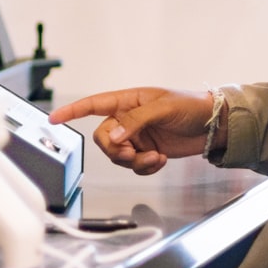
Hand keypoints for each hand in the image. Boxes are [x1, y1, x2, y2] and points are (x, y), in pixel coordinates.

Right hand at [48, 88, 216, 174]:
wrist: (213, 126)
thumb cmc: (190, 107)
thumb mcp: (162, 109)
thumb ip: (135, 122)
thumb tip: (114, 137)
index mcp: (127, 101)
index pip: (93, 104)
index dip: (72, 111)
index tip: (54, 118)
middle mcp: (127, 119)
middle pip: (103, 138)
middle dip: (116, 149)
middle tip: (132, 153)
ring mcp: (136, 136)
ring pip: (117, 155)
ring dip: (134, 160)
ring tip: (155, 157)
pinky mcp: (146, 151)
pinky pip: (134, 164)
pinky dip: (145, 166)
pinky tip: (160, 160)